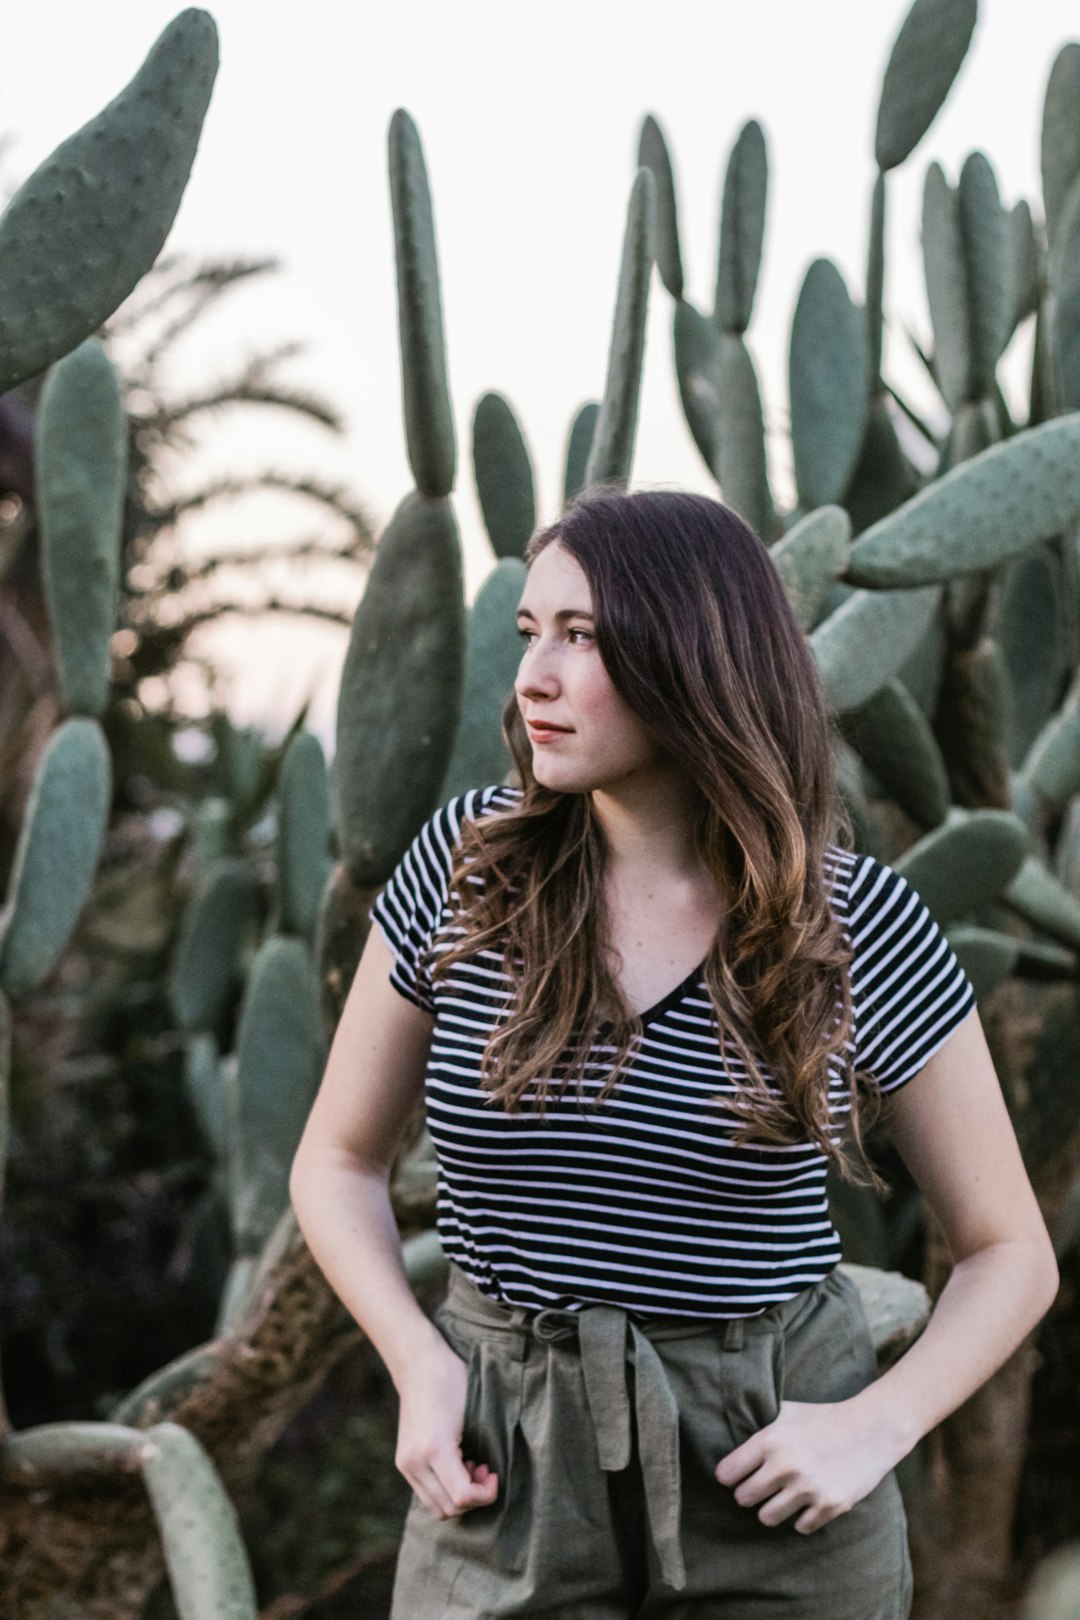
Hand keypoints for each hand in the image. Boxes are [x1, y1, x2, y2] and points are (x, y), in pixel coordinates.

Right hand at [394, 1337, 499, 1519]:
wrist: (419, 1365)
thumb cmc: (452, 1382)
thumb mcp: (474, 1414)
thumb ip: (480, 1451)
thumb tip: (489, 1479)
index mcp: (435, 1448)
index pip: (462, 1497)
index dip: (485, 1494)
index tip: (494, 1474)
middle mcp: (415, 1462)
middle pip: (449, 1509)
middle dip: (473, 1497)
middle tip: (485, 1470)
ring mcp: (405, 1464)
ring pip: (436, 1507)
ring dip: (458, 1497)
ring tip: (470, 1467)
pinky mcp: (403, 1462)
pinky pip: (427, 1494)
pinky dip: (445, 1490)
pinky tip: (456, 1465)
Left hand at [714, 1398, 899, 1533]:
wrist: (870, 1430)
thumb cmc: (824, 1418)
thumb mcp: (787, 1411)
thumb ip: (761, 1425)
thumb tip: (733, 1432)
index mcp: (770, 1440)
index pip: (728, 1473)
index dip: (729, 1476)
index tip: (735, 1477)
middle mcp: (786, 1466)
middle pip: (743, 1499)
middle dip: (749, 1494)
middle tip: (760, 1488)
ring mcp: (808, 1488)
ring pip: (767, 1518)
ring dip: (772, 1509)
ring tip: (782, 1497)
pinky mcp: (829, 1506)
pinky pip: (801, 1527)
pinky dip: (803, 1517)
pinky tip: (808, 1502)